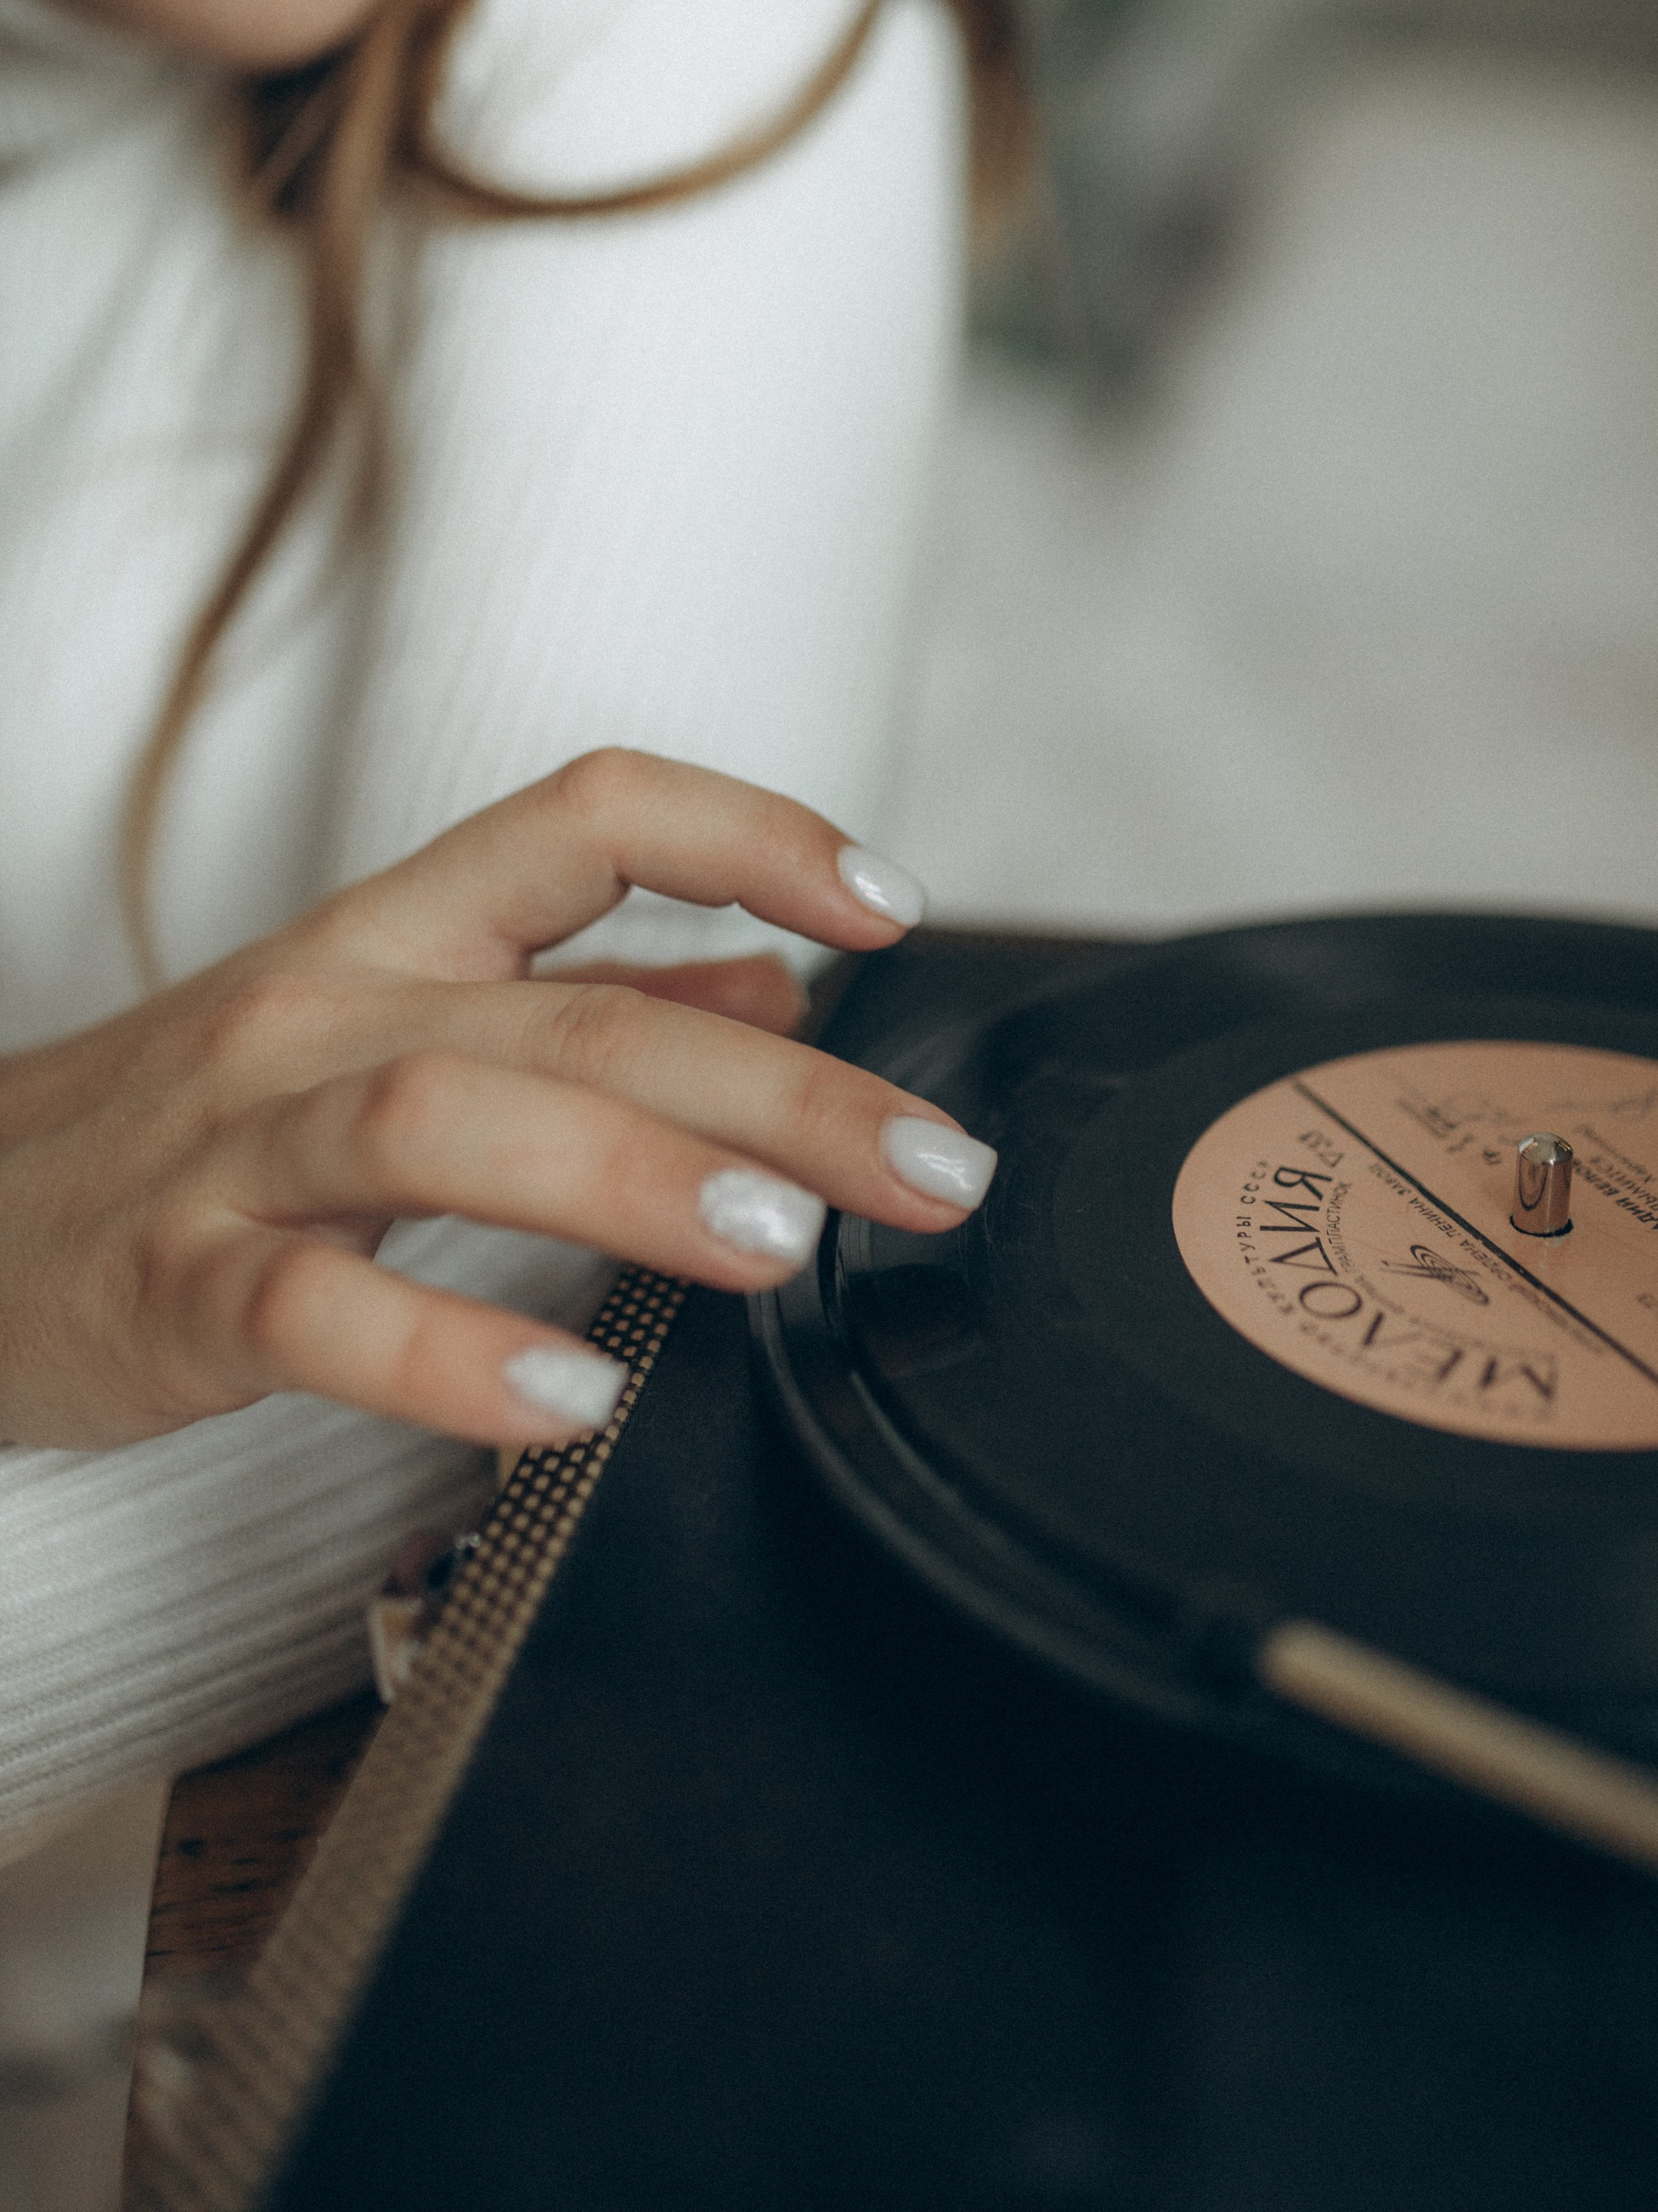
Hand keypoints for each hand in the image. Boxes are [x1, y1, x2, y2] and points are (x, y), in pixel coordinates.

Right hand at [0, 752, 993, 1452]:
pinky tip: (570, 1401)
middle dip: (778, 1082)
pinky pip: (309, 1313)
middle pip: (573, 1009)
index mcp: (397, 931)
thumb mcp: (392, 1015)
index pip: (589, 814)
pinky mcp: (168, 1288)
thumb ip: (589, 993)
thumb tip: (784, 973)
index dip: (750, 833)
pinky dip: (445, 1350)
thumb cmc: (203, 1122)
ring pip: (445, 1122)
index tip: (891, 904)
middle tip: (932, 1167)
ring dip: (633, 1177)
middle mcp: (328, 1009)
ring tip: (782, 1245)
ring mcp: (240, 1146)